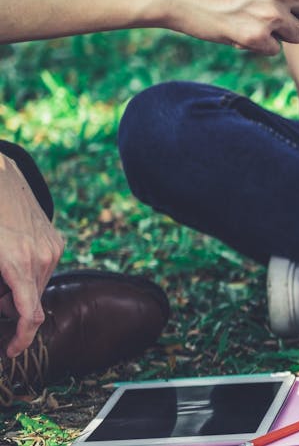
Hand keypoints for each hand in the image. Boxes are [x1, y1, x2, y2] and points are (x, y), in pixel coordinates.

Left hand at [0, 155, 64, 356]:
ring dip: (21, 292)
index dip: (22, 339)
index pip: (29, 314)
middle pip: (31, 302)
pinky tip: (15, 261)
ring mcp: (52, 249)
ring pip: (39, 287)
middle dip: (12, 310)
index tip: (12, 352)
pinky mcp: (56, 241)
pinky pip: (45, 269)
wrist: (1, 182)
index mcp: (17, 264)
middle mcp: (41, 258)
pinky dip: (30, 275)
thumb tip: (0, 306)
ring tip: (3, 277)